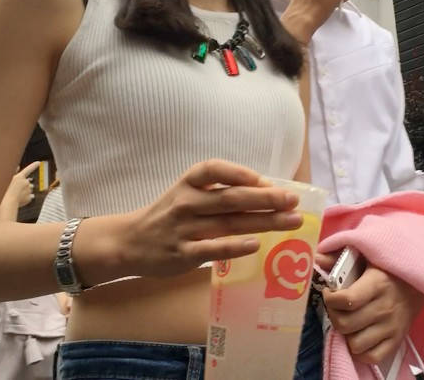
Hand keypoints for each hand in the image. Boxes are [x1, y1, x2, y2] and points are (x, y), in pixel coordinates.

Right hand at [3, 161, 39, 208]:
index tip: (38, 163)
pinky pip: (29, 197)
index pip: (28, 169)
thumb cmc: (4, 192)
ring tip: (17, 195)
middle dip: (24, 185)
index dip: (33, 165)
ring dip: (25, 192)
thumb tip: (17, 166)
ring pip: (28, 190)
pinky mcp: (29, 198)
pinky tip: (19, 199)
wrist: (7, 204)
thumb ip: (13, 172)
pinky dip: (25, 198)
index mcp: (20, 177)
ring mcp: (28, 191)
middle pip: (27, 182)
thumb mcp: (6, 180)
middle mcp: (26, 183)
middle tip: (16, 190)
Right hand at [110, 159, 302, 278]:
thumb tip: (265, 191)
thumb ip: (217, 191)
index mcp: (188, 182)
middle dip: (266, 198)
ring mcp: (185, 229)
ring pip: (229, 223)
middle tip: (293, 201)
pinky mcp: (184, 254)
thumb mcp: (186, 193)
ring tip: (292, 221)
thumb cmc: (167, 215)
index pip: (214, 169)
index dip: (240, 172)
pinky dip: (235, 246)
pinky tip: (256, 245)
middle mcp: (187, 202)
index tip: (266, 180)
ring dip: (264, 222)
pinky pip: (213, 249)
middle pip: (231, 198)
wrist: (130, 242)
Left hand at [317, 252, 423, 364]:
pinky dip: (361, 351)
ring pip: (356, 344)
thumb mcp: (366, 256)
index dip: (330, 299)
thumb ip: (339, 257)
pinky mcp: (397, 340)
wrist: (420, 282)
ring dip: (347, 335)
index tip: (329, 292)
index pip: (346, 300)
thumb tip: (316, 257)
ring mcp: (391, 327)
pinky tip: (358, 336)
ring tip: (348, 321)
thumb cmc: (388, 268)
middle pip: (346, 324)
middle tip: (336, 308)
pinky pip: (372, 357)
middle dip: (334, 316)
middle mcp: (384, 308)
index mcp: (377, 284)